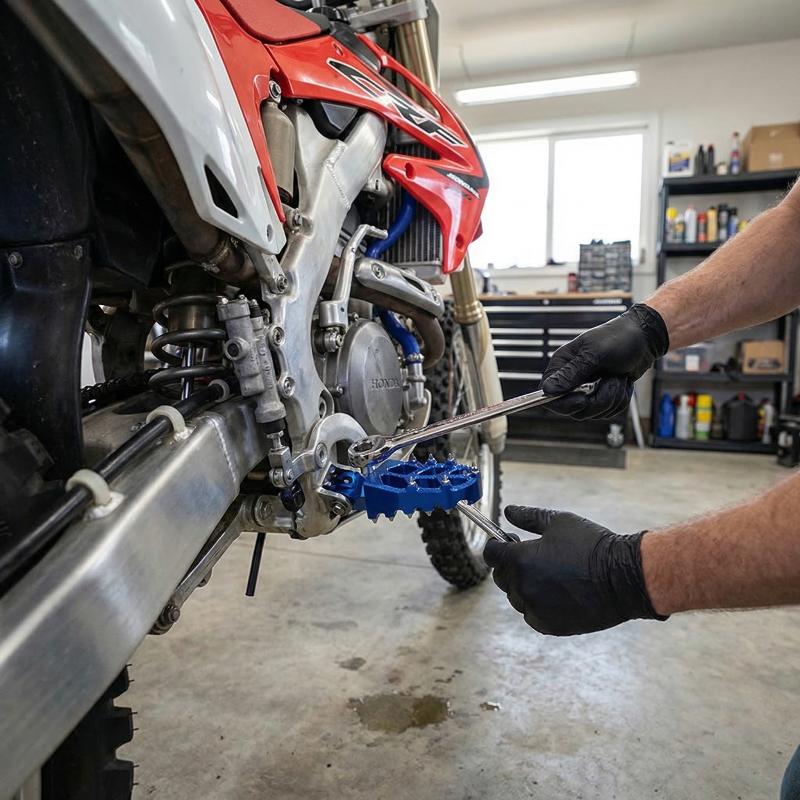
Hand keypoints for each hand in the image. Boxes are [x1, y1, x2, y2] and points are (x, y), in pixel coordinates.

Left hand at [483, 506, 666, 635]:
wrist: (623, 578)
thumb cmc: (592, 546)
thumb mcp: (559, 522)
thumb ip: (528, 517)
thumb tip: (508, 512)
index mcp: (521, 560)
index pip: (490, 554)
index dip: (496, 546)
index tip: (506, 542)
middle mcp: (523, 587)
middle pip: (501, 577)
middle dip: (510, 565)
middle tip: (532, 556)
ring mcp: (535, 609)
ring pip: (516, 597)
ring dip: (524, 585)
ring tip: (549, 574)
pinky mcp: (549, 625)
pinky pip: (531, 614)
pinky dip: (537, 605)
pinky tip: (555, 592)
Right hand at [542, 303, 668, 419]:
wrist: (644, 339)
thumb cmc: (619, 338)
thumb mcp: (594, 354)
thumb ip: (571, 374)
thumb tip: (548, 390)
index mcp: (562, 365)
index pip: (549, 394)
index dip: (564, 403)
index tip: (583, 400)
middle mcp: (571, 379)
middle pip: (574, 409)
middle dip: (598, 399)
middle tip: (611, 380)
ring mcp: (587, 390)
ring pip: (593, 412)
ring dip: (612, 398)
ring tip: (618, 377)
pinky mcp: (601, 396)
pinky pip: (607, 411)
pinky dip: (620, 399)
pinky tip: (623, 382)